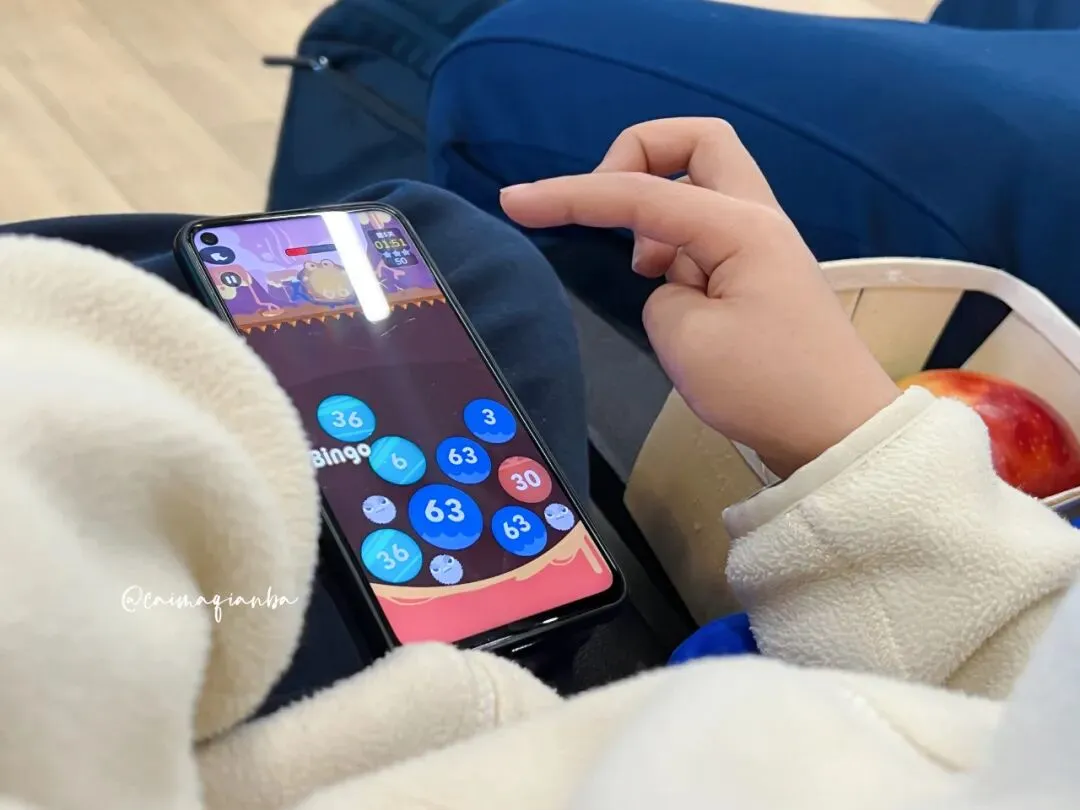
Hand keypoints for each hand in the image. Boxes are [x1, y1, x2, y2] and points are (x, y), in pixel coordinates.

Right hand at [500, 118, 899, 476]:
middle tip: (609, 210)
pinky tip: (673, 292)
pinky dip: (676, 244)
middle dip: (638, 156)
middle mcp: (756, 219)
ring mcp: (762, 244)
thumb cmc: (768, 389)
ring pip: (702, 183)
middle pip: (696, 141)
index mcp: (739, 227)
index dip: (571, 194)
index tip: (515, 202)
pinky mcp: (760, 273)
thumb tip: (670, 281)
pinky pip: (708, 228)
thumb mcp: (686, 341)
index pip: (639, 193)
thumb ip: (659, 295)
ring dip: (658, 210)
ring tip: (646, 275)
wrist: (839, 434)